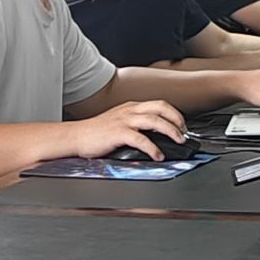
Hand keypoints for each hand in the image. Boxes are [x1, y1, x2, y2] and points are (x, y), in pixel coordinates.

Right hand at [66, 100, 186, 160]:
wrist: (75, 136)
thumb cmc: (95, 132)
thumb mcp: (119, 121)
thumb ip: (135, 123)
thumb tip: (154, 135)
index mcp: (131, 107)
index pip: (160, 104)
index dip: (174, 114)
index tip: (182, 125)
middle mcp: (130, 110)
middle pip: (162, 107)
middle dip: (177, 119)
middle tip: (184, 132)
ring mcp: (125, 120)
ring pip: (155, 120)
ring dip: (171, 131)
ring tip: (179, 141)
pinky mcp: (119, 133)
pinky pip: (142, 139)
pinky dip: (153, 148)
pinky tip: (158, 155)